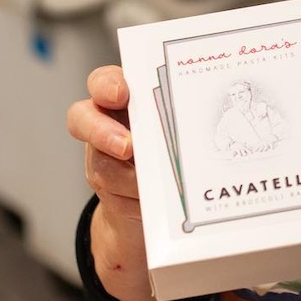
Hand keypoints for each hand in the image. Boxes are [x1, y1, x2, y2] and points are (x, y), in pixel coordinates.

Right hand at [66, 64, 155, 300]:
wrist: (154, 219)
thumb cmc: (171, 170)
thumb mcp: (176, 144)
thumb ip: (178, 130)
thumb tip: (216, 120)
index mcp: (130, 103)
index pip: (108, 81)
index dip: (109, 81)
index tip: (123, 88)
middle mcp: (109, 127)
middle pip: (84, 110)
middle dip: (99, 118)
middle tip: (123, 130)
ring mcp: (100, 159)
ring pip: (93, 151)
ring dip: (113, 155)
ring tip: (134, 160)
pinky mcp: (104, 188)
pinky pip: (106, 183)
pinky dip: (126, 186)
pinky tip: (146, 191)